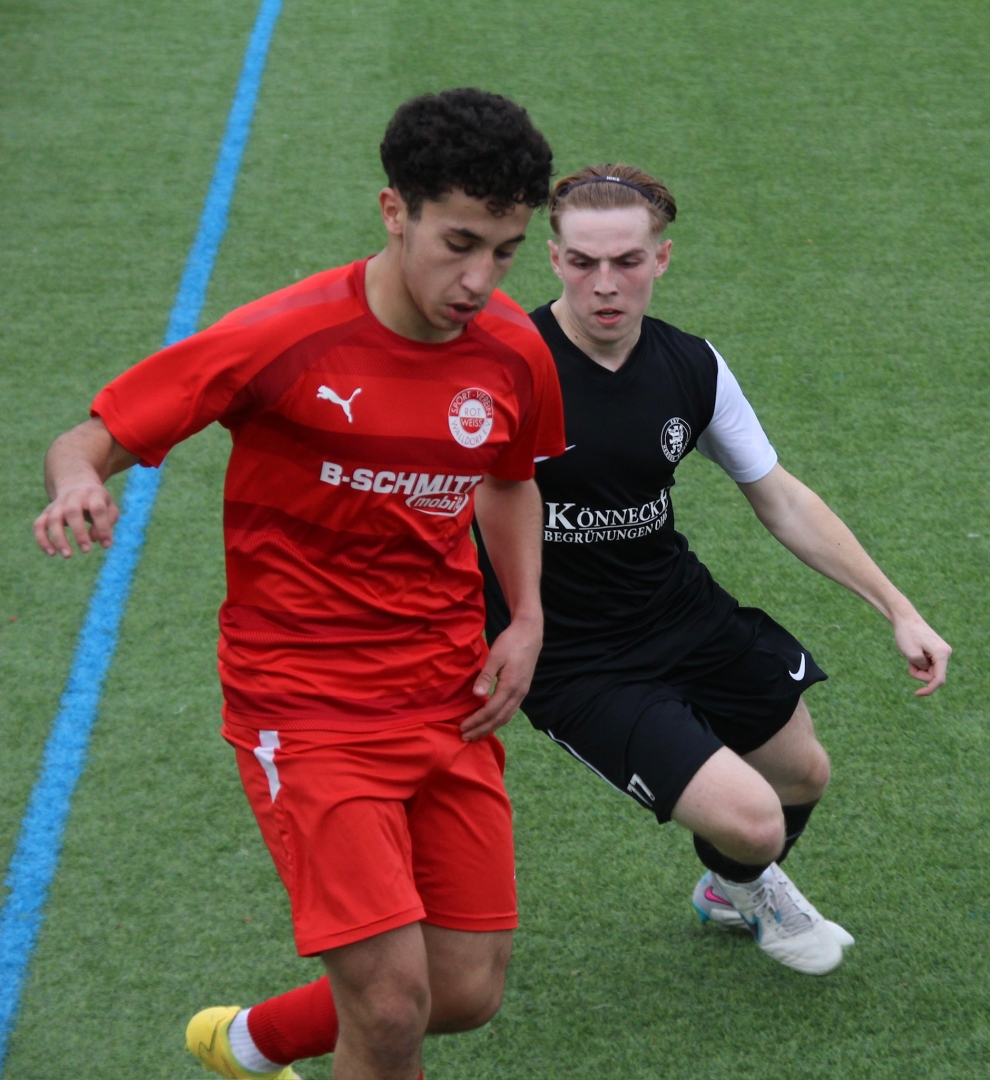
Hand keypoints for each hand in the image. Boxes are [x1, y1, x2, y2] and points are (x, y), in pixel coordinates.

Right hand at [34, 481, 119, 557]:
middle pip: (72, 512)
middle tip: (86, 550)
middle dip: (79, 533)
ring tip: (68, 555)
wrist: (76, 484)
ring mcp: (57, 504)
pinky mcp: (46, 512)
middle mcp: (73, 497)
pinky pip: (39, 525)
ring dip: (59, 539)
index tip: (106, 544)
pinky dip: (42, 539)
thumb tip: (95, 539)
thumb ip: (108, 521)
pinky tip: (52, 553)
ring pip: (53, 520)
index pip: (98, 509)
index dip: (103, 527)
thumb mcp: (110, 507)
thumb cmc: (98, 502)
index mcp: (93, 494)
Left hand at [460, 615, 542, 740]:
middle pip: (499, 719)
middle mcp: (518, 694)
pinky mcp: (522, 690)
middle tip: (465, 738)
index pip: (490, 711)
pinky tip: (490, 721)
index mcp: (510, 686)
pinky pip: (510, 711)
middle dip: (481, 729)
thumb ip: (486, 676)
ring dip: (490, 727)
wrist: (530, 633)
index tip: (462, 727)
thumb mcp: (495, 656)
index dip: (476, 721)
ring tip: (476, 734)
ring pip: (506, 717)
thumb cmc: (510, 642)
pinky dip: (498, 720)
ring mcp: (522, 693)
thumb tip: (476, 695)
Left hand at [892, 611, 951, 696]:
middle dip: (919, 673)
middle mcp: (945, 654)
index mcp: (942, 654)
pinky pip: (927, 665)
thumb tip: (928, 672)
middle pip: (933, 676)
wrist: (905, 619)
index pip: (939, 679)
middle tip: (908, 661)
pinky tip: (913, 652)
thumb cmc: (906, 634)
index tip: (917, 694)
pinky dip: (918, 663)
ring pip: (929, 671)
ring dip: (917, 668)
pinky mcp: (936, 652)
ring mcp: (942, 653)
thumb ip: (921, 667)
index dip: (929, 689)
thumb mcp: (911, 654)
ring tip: (909, 655)